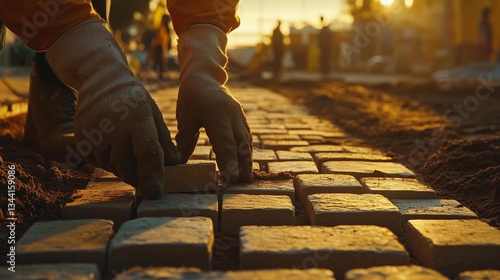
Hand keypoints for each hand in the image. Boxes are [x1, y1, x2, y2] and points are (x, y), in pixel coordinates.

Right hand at [46, 20, 180, 197]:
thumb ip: (164, 143)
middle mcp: (114, 127)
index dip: (152, 175)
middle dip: (140, 176)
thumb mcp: (154, 116)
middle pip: (128, 167)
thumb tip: (175, 168)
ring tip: (127, 146)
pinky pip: (100, 163)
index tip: (155, 193)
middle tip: (147, 172)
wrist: (101, 83)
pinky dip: (109, 161)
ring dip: (125, 167)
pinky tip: (113, 144)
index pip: (147, 152)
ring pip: (114, 168)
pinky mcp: (81, 141)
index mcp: (138, 118)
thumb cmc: (135, 102)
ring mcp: (94, 134)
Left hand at [176, 87, 252, 182]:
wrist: (205, 76)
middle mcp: (232, 116)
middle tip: (242, 184)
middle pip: (241, 145)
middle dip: (242, 165)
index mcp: (216, 115)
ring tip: (246, 179)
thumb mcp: (185, 116)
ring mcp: (239, 117)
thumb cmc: (191, 96)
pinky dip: (247, 152)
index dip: (228, 161)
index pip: (224, 142)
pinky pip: (247, 137)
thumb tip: (180, 163)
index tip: (230, 178)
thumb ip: (185, 139)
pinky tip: (245, 165)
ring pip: (246, 142)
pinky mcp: (242, 119)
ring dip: (247, 161)